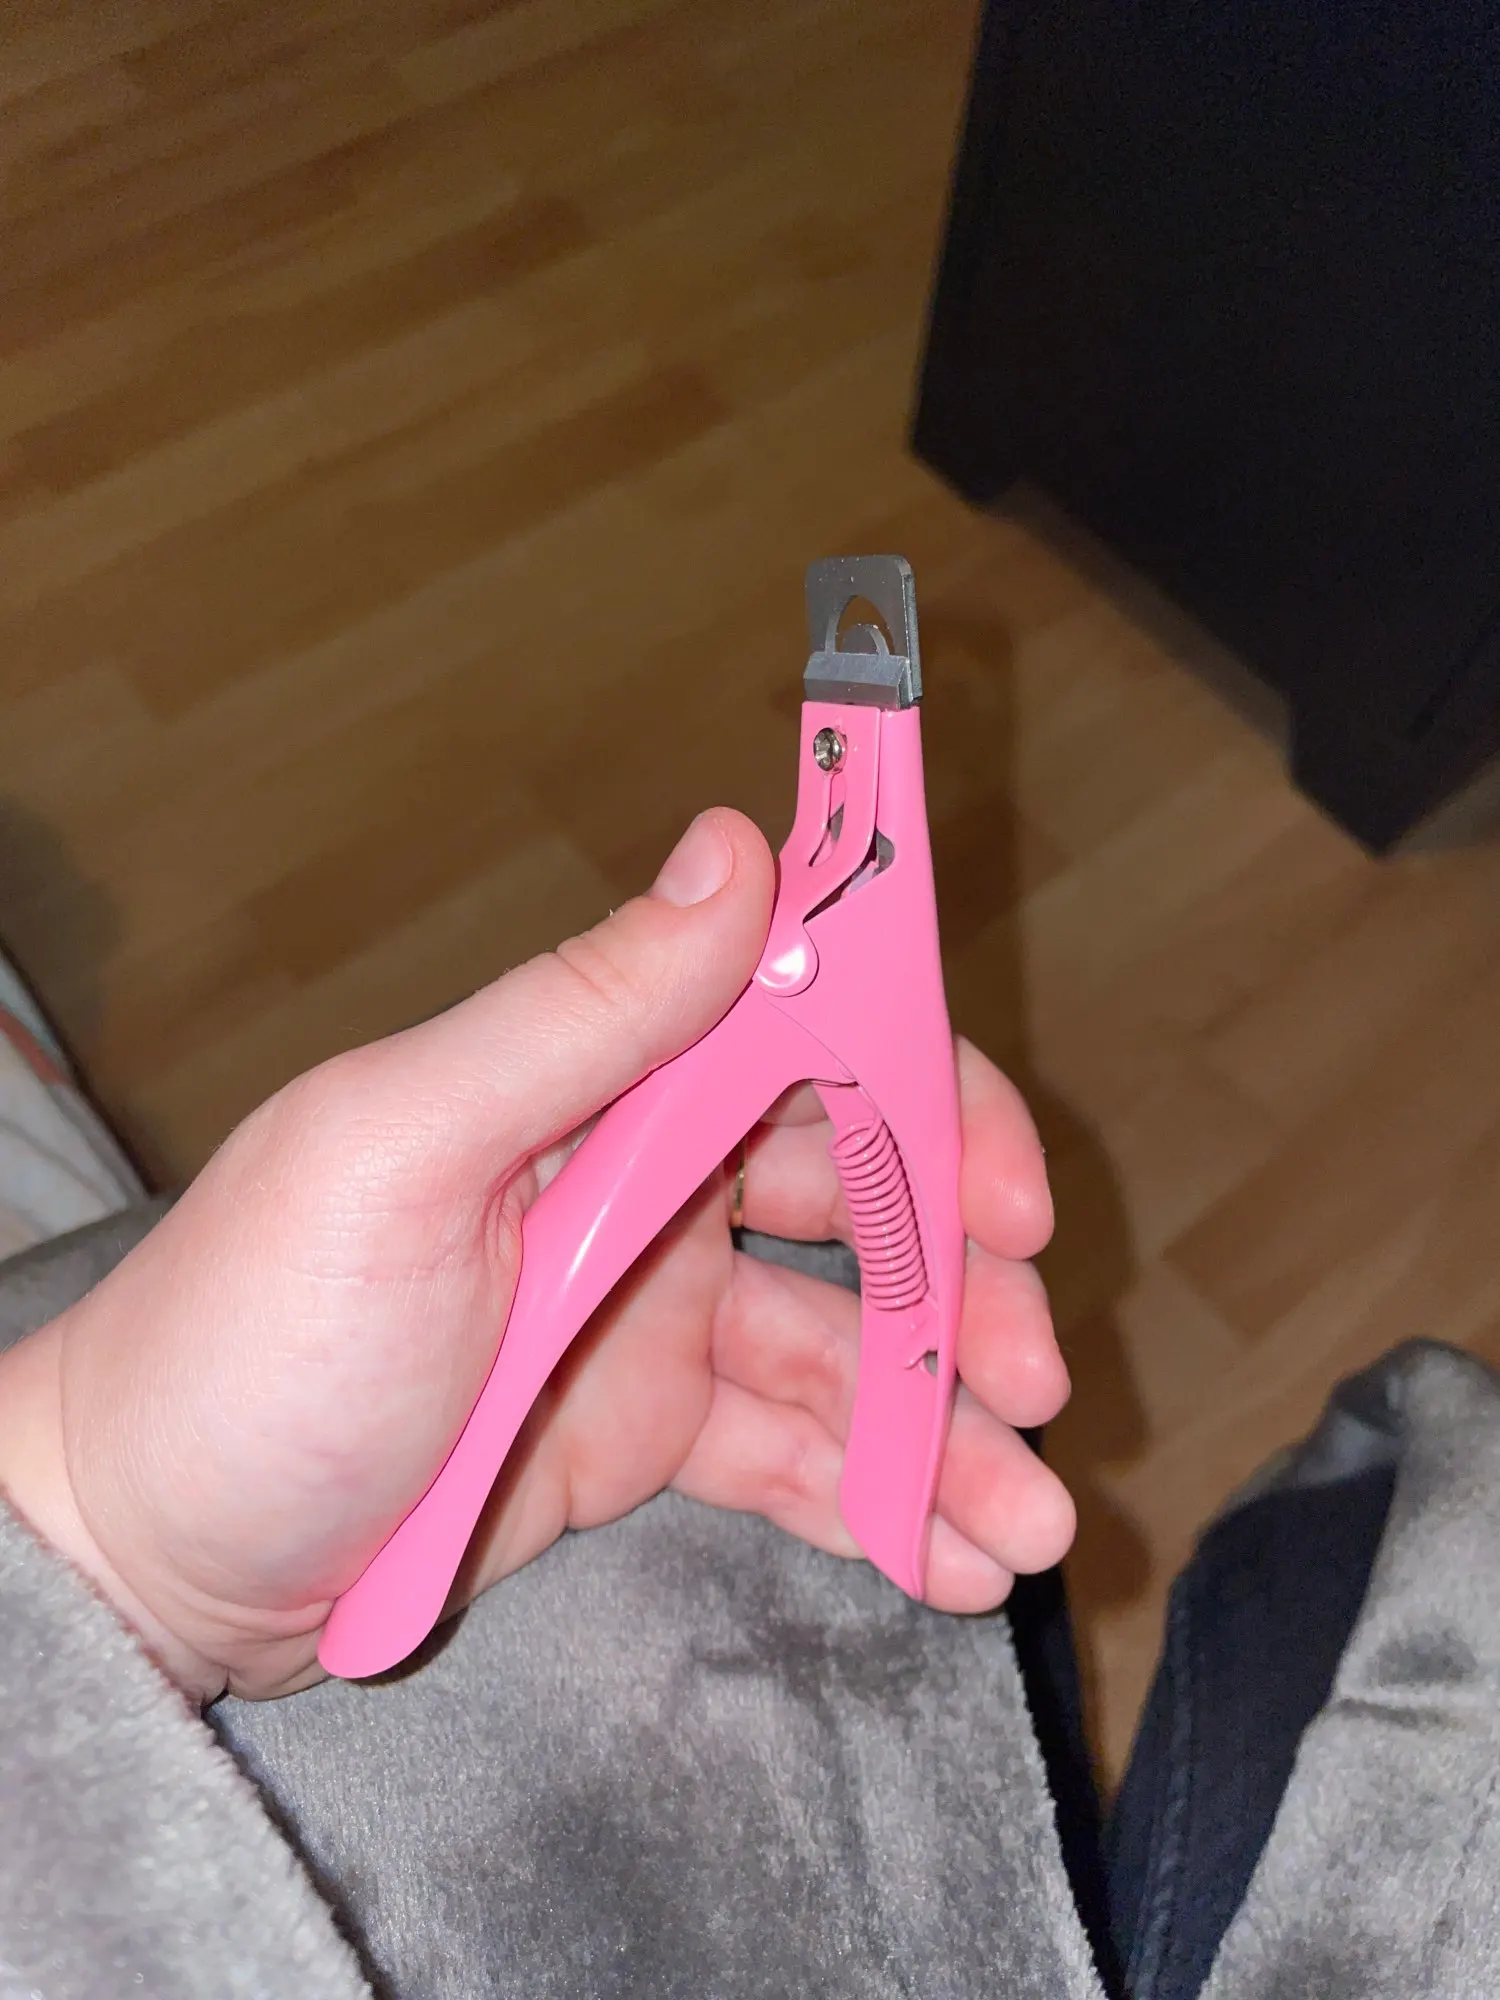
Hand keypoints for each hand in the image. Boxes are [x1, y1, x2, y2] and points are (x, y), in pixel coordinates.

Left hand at [0, 811, 1072, 1703]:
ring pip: (845, 1344)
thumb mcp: (400, 1159)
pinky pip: (792, 1452)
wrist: (151, 1563)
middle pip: (862, 1200)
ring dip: (946, 1421)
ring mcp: (648, 1314)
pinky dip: (876, 1498)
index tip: (1014, 1195)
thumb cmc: (246, 1347)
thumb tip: (735, 844)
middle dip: (965, 1285)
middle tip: (1033, 1378)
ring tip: (1024, 1517)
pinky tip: (950, 1560)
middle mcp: (638, 1182)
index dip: (931, 1103)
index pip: (808, 1047)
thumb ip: (577, 1012)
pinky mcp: (641, 1433)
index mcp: (592, 1088)